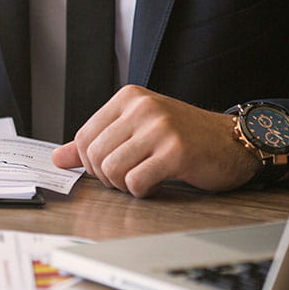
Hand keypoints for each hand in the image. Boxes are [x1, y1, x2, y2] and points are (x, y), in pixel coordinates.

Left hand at [51, 85, 259, 196]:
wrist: (232, 142)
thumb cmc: (183, 137)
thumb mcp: (136, 130)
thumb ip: (96, 142)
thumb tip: (56, 158)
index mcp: (128, 98)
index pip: (83, 137)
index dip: (90, 163)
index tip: (109, 168)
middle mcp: (142, 108)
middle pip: (95, 155)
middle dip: (106, 177)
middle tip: (128, 177)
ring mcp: (160, 128)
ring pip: (112, 170)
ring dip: (124, 185)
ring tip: (142, 179)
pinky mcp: (176, 151)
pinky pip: (136, 182)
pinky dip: (142, 191)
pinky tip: (157, 183)